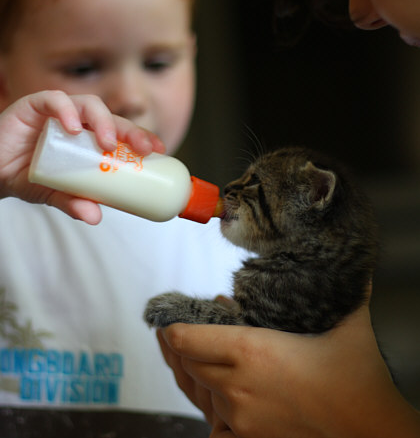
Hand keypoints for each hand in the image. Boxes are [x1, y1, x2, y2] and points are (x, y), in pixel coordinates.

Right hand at [0, 90, 164, 222]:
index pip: (120, 133)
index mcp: (88, 139)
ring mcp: (58, 111)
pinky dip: (66, 110)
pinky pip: (54, 100)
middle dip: (130, 130)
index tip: (158, 151)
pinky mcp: (34, 105)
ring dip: (103, 121)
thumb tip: (95, 217)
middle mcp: (77, 122)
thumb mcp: (54, 193)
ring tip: (106, 143)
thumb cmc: (25, 176)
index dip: (141, 137)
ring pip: (88, 104)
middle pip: (111, 117)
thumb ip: (73, 202)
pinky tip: (73, 128)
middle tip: (141, 148)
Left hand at [158, 305, 419, 437]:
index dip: (172, 327)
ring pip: (201, 391)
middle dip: (180, 346)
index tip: (167, 316)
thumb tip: (351, 269)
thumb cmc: (358, 382)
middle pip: (187, 364)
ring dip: (197, 371)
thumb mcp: (347, 326)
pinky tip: (218, 391)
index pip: (188, 339)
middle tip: (179, 329)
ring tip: (197, 353)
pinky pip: (216, 420)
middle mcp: (238, 385)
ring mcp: (241, 417)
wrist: (371, 432)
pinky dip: (213, 401)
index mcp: (251, 351)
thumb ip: (344, 292)